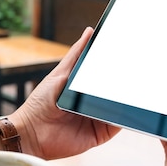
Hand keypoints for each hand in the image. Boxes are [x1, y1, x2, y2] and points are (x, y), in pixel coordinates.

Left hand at [11, 27, 120, 158]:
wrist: (32, 132)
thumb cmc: (40, 103)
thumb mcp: (60, 73)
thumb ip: (76, 55)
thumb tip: (90, 32)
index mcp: (85, 87)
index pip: (107, 74)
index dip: (117, 65)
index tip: (127, 52)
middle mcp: (94, 102)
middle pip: (115, 90)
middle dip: (124, 81)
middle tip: (134, 69)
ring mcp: (99, 117)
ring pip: (119, 106)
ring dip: (126, 98)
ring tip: (132, 86)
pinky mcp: (101, 133)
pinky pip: (117, 124)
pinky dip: (124, 116)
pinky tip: (124, 105)